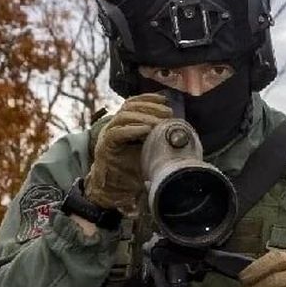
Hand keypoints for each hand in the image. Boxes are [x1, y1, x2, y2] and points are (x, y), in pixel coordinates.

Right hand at [83, 93, 174, 211]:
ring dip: (144, 117)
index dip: (148, 98)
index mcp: (124, 123)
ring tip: (159, 123)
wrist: (118, 188)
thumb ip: (158, 136)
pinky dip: (132, 130)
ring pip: (123, 117)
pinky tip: (147, 130)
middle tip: (167, 113)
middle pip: (129, 107)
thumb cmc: (135, 168)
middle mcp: (114, 126)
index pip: (133, 103)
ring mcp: (108, 136)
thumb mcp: (150, 148)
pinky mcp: (106, 147)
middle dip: (150, 107)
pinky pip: (117, 133)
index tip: (165, 99)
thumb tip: (179, 127)